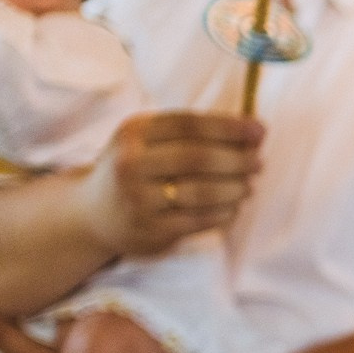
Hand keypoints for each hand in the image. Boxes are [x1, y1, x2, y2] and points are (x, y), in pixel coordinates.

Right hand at [81, 112, 262, 256]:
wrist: (93, 214)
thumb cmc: (136, 169)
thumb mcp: (149, 141)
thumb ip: (193, 134)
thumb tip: (253, 132)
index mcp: (134, 133)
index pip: (190, 124)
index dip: (230, 127)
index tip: (260, 131)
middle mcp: (131, 163)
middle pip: (199, 158)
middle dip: (238, 160)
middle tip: (259, 163)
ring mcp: (138, 198)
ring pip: (203, 191)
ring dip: (235, 188)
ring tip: (248, 186)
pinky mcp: (150, 228)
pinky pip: (200, 219)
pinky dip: (224, 212)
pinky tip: (233, 207)